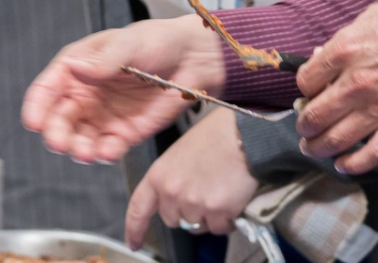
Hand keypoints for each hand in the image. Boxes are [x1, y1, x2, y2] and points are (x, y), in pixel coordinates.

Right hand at [21, 14, 222, 163]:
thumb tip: (76, 68)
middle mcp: (86, 93)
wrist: (194, 60)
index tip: (33, 122)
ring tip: (85, 153)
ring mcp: (103, 115)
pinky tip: (107, 152)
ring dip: (77, 148)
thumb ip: (104, 60)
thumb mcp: (129, 44)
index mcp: (79, 66)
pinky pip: (106, 148)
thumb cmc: (158, 41)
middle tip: (60, 143)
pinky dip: (103, 154)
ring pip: (78, 138)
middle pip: (59, 118)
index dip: (37, 105)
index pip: (49, 87)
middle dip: (56, 132)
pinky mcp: (124, 133)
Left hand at [125, 111, 258, 247]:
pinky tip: (231, 200)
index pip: (138, 209)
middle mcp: (172, 192)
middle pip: (173, 220)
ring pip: (198, 226)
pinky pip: (219, 228)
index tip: (134, 242)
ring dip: (208, 216)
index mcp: (158, 175)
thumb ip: (170, 179)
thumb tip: (175, 199)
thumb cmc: (214, 137)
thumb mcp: (179, 153)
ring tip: (219, 191)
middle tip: (201, 193)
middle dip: (186, 213)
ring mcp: (194, 203)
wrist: (242, 136)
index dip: (135, 229)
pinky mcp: (217, 211)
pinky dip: (226, 220)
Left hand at [293, 0, 377, 174]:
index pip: (306, 79)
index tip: (309, 89)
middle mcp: (357, 83)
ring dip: (318, 147)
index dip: (303, 86)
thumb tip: (324, 57)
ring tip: (312, 147)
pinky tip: (343, 165)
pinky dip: (355, 163)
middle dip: (304, 124)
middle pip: (315, 114)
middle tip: (303, 126)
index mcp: (346, 50)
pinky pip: (374, 151)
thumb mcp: (370, 17)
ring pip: (337, 138)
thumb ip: (344, 40)